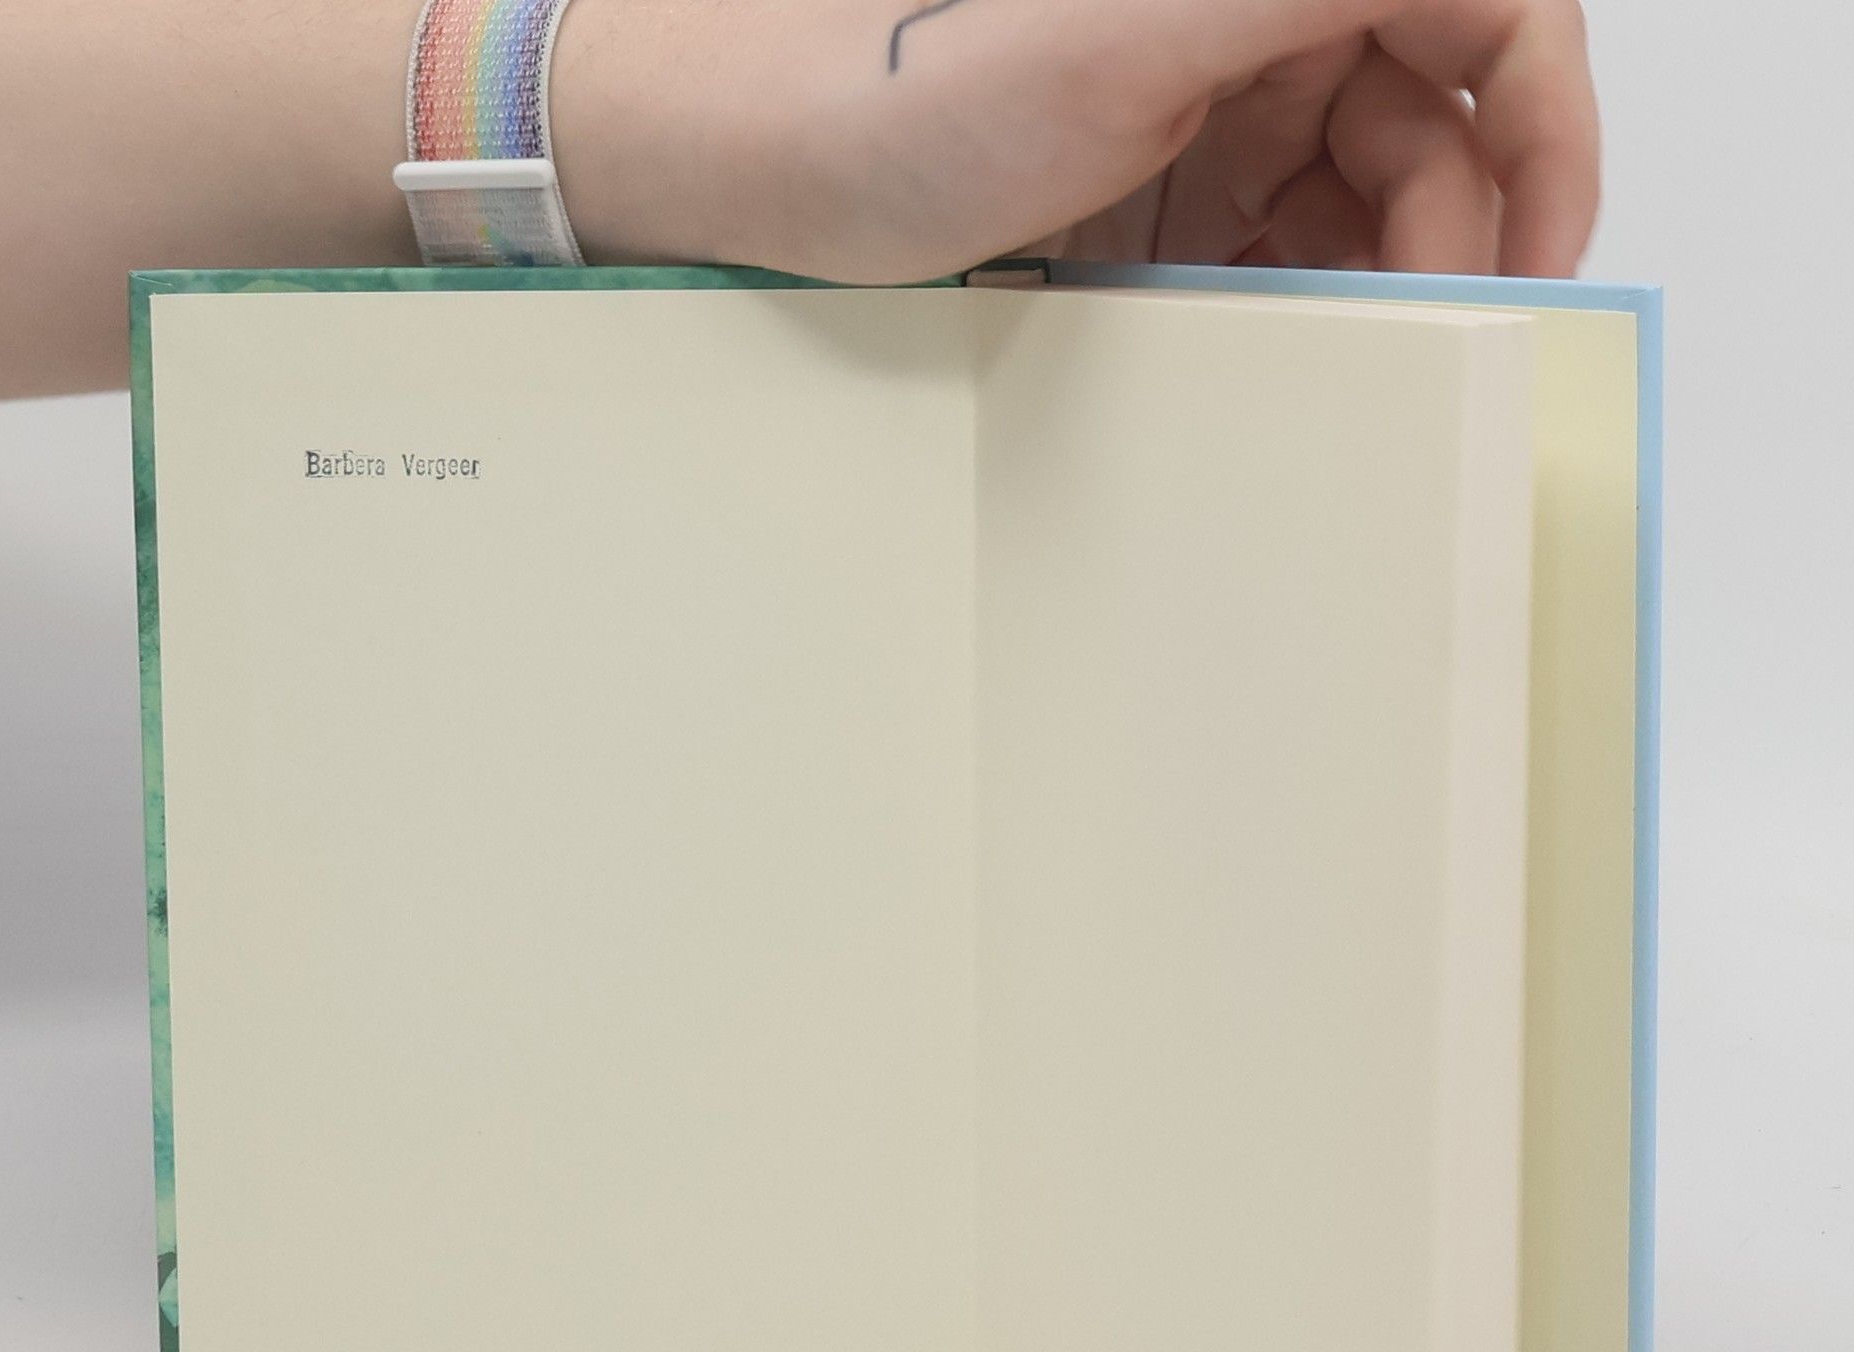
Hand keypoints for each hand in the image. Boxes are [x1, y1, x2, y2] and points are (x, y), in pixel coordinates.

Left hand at [560, 0, 1597, 281]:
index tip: (1536, 259)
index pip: (1491, 20)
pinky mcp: (1164, 191)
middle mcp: (1257, 25)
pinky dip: (1296, 302)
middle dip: (1450, 235)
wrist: (766, 171)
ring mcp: (1212, 108)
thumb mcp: (1128, 35)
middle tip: (1421, 346)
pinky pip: (1278, 247)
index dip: (1544, 137)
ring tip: (1335, 358)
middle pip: (1437, 126)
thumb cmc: (906, 99)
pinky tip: (1270, 347)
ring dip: (1372, 282)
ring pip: (1362, 199)